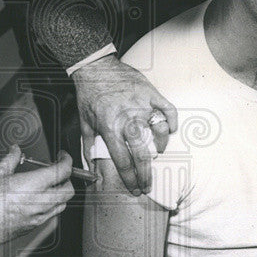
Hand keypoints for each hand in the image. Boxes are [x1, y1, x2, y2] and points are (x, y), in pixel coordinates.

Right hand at [0, 145, 74, 245]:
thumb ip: (11, 159)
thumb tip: (15, 150)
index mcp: (33, 185)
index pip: (62, 171)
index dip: (66, 161)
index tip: (63, 157)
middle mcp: (39, 202)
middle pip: (68, 190)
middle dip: (68, 179)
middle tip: (59, 172)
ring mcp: (38, 216)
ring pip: (62, 205)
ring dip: (60, 194)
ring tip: (50, 186)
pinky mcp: (33, 226)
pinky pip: (50, 215)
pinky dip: (50, 206)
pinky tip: (39, 201)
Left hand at [71, 55, 177, 195]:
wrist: (95, 67)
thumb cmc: (90, 95)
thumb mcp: (85, 123)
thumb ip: (89, 147)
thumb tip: (90, 168)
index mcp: (110, 128)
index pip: (123, 161)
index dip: (131, 179)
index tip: (135, 189)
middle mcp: (127, 119)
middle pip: (142, 154)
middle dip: (146, 174)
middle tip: (148, 184)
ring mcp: (142, 106)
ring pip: (158, 132)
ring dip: (160, 146)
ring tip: (158, 151)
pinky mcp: (151, 93)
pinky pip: (168, 110)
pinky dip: (171, 122)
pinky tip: (170, 129)